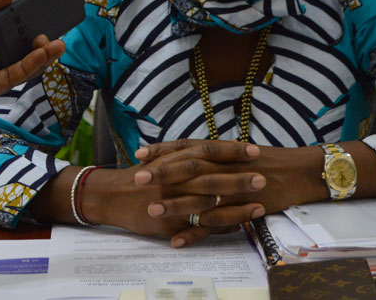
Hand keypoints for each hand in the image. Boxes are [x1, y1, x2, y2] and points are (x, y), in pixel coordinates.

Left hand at [0, 0, 65, 147]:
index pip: (10, 29)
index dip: (26, 21)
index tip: (43, 8)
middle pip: (21, 48)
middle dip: (40, 39)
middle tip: (56, 27)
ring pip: (22, 64)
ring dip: (41, 55)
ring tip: (57, 43)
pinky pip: (12, 77)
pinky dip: (29, 66)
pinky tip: (41, 53)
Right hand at [76, 155, 264, 245]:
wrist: (113, 196)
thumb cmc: (142, 176)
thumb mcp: (165, 158)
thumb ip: (189, 155)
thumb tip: (220, 148)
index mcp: (177, 160)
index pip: (208, 151)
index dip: (231, 151)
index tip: (253, 150)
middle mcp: (176, 180)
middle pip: (212, 177)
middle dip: (239, 178)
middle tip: (263, 177)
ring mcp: (174, 203)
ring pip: (210, 205)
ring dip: (236, 205)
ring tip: (259, 205)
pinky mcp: (171, 223)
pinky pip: (200, 227)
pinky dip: (220, 227)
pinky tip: (239, 227)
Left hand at [134, 139, 324, 245]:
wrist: (298, 173)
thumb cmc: (267, 161)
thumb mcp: (237, 152)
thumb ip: (213, 154)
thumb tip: (188, 154)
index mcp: (222, 151)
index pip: (187, 147)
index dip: (163, 150)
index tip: (140, 153)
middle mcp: (225, 167)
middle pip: (189, 169)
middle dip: (162, 174)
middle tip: (137, 179)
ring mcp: (233, 190)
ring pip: (199, 198)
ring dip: (174, 205)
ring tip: (152, 210)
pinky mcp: (241, 210)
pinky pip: (215, 225)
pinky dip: (195, 234)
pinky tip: (176, 242)